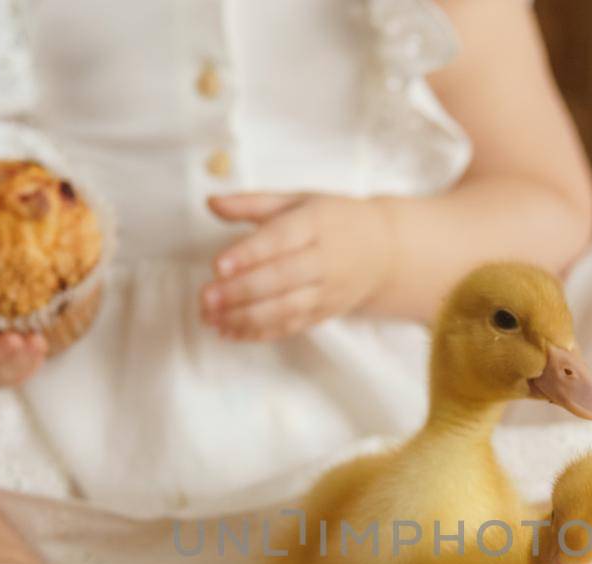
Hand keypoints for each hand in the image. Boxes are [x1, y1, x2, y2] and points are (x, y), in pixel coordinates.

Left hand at [202, 193, 392, 341]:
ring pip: (286, 309)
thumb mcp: (298, 201)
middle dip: (241, 292)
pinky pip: (291, 327)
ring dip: (246, 318)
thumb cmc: (333, 220)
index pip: (281, 239)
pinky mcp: (325, 314)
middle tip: (206, 297)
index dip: (249, 254)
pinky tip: (230, 333)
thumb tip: (210, 201)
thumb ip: (252, 203)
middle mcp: (325, 260)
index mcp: (317, 223)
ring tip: (211, 319)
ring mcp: (327, 291)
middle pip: (282, 279)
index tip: (217, 265)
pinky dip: (259, 333)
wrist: (385, 251)